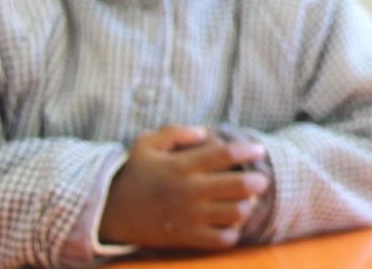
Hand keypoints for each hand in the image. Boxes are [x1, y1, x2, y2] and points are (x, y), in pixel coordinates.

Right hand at [99, 125, 269, 249]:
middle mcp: (189, 191)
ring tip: (247, 202)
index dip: (247, 150)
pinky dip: (233, 232)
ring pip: (235, 213)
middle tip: (261, 180)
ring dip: (247, 207)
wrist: (111, 213)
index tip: (259, 149)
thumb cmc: (135, 174)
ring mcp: (189, 216)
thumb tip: (204, 132)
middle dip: (257, 181)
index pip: (223, 154)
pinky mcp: (186, 237)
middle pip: (237, 186)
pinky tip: (230, 224)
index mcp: (181, 166)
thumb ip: (175, 132)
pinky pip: (221, 239)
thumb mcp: (145, 144)